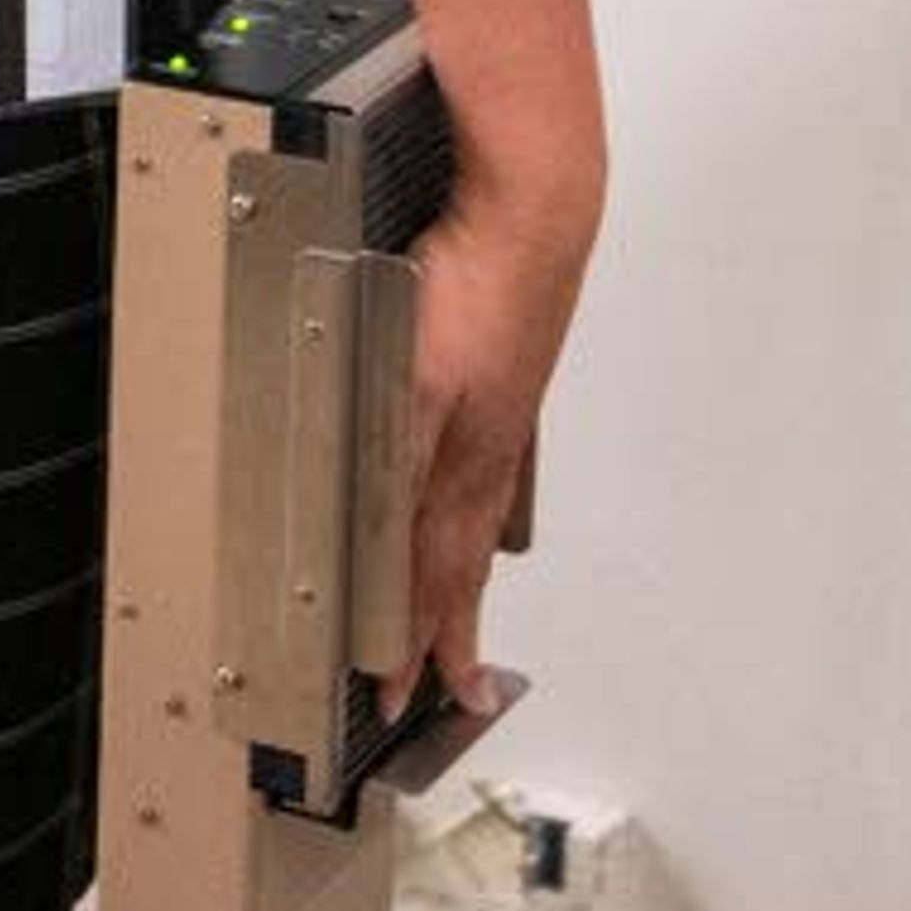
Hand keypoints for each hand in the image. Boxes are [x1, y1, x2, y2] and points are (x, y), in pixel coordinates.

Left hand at [404, 168, 597, 712]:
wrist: (531, 215)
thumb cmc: (479, 288)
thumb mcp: (407, 382)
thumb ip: (392, 467)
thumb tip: (379, 552)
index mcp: (460, 464)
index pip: (429, 576)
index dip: (411, 640)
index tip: (400, 695)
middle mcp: (484, 453)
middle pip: (459, 562)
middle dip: (447, 631)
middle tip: (450, 688)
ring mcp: (498, 419)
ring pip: (474, 519)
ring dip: (461, 576)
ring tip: (461, 618)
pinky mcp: (502, 381)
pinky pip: (486, 472)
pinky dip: (474, 509)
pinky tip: (472, 502)